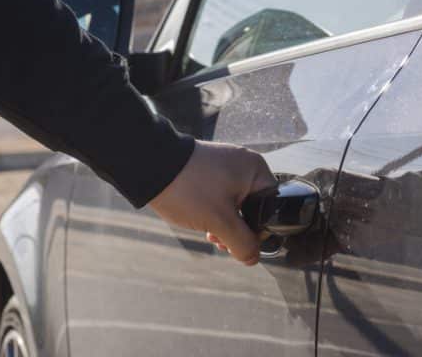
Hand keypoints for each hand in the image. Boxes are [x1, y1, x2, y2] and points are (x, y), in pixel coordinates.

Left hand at [149, 140, 276, 265]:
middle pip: (252, 208)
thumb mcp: (220, 222)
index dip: (258, 232)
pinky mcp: (210, 170)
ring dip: (224, 225)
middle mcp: (244, 164)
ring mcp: (226, 166)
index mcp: (256, 170)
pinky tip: (202, 223)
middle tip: (220, 240)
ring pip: (235, 205)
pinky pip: (221, 197)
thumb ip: (242, 243)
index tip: (239, 243)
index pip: (271, 208)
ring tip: (209, 233)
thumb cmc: (188, 189)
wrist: (149, 166)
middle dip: (237, 230)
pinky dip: (214, 212)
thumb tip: (253, 258)